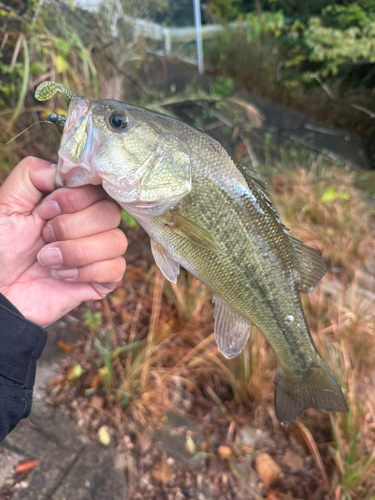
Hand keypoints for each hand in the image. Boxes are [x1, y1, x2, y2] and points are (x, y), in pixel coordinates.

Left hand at [0, 157, 126, 326]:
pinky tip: (62, 276)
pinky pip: (116, 268)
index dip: (75, 198)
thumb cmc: (0, 248)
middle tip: (45, 238)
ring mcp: (99, 252)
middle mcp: (91, 223)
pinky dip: (86, 271)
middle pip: (110, 213)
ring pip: (117, 241)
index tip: (45, 210)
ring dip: (76, 251)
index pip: (98, 187)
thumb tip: (65, 171)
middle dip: (72, 227)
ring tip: (47, 260)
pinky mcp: (102, 279)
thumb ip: (32, 174)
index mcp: (73, 202)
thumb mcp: (7, 203)